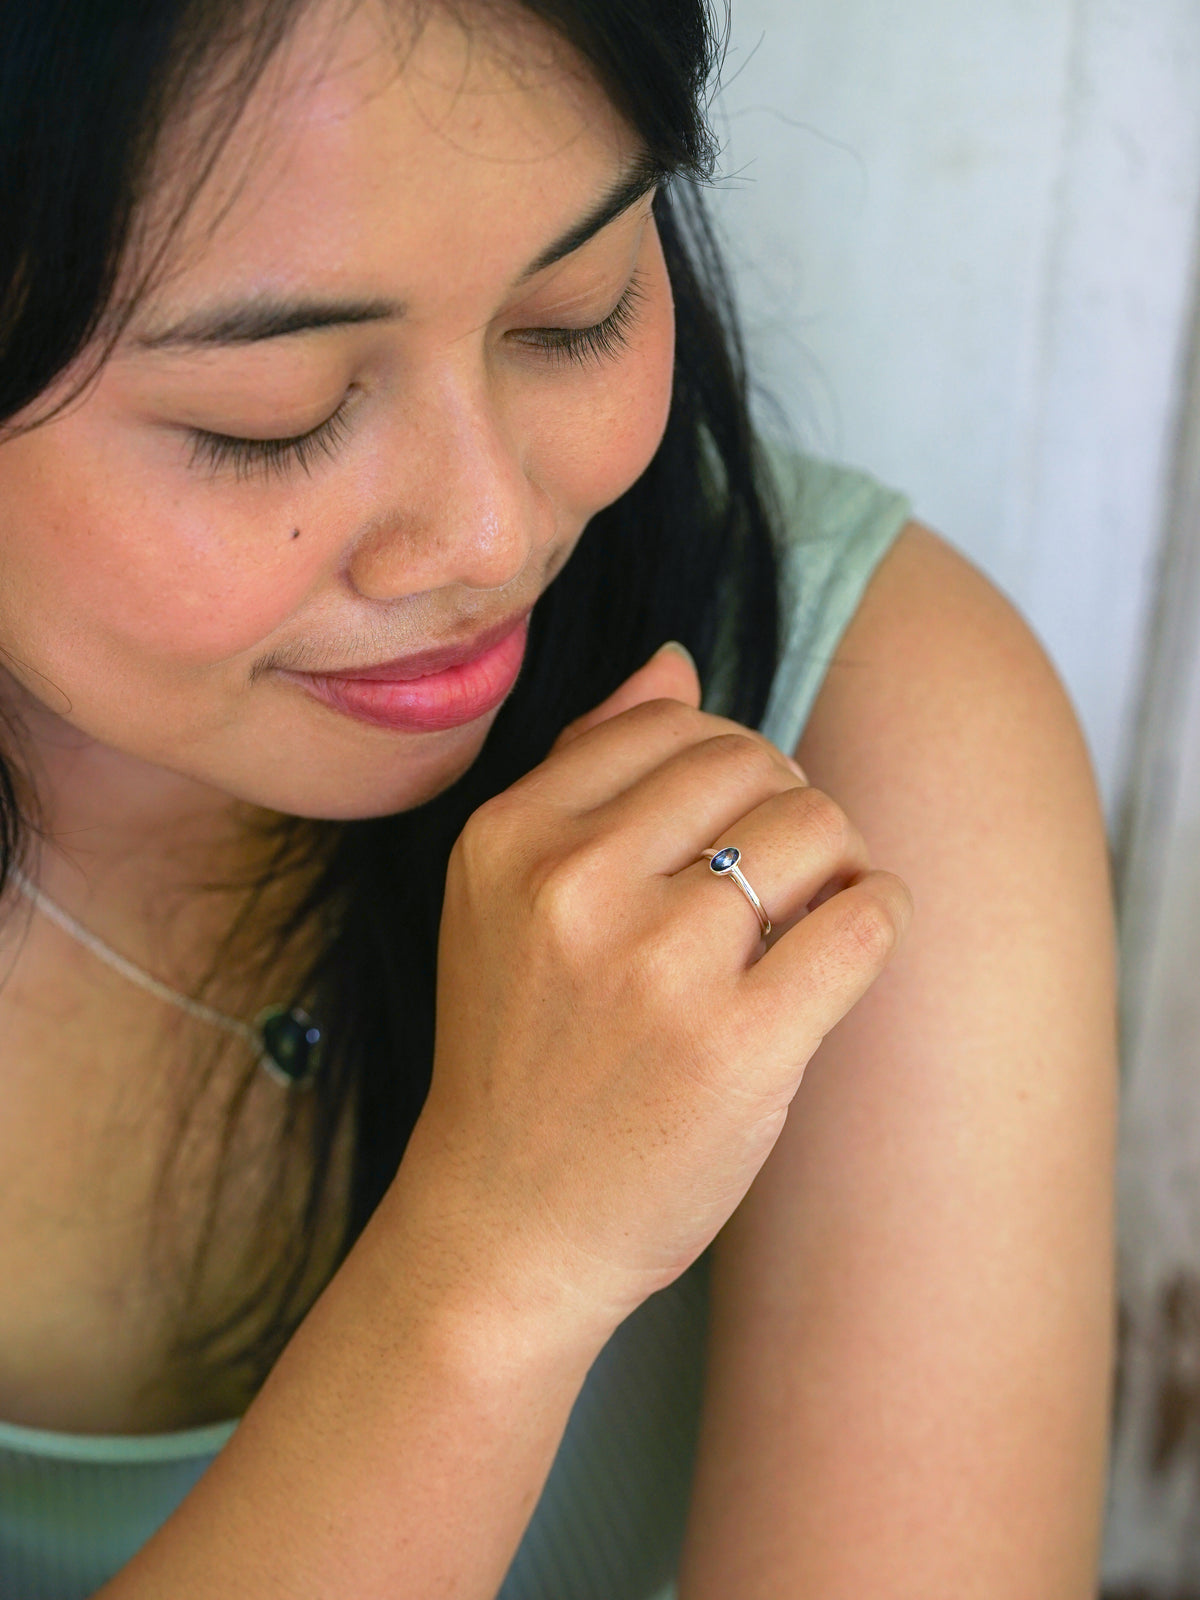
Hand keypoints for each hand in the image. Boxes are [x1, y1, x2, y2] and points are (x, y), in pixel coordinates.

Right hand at [408, 643, 912, 1335]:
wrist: (506, 1228)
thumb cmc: (523, 1054)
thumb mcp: (508, 898)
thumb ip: (584, 770)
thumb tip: (677, 661)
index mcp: (508, 838)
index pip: (671, 721)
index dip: (726, 763)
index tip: (728, 825)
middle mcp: (573, 886)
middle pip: (755, 763)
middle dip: (785, 806)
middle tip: (775, 877)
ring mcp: (657, 967)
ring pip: (819, 827)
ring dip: (836, 862)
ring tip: (807, 915)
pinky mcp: (738, 1048)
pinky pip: (866, 917)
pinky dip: (876, 918)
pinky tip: (843, 950)